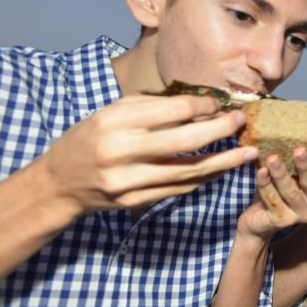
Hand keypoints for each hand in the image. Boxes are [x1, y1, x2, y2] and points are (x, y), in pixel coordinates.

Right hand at [41, 94, 254, 214]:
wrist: (59, 183)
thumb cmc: (90, 138)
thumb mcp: (114, 113)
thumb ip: (154, 108)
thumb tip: (202, 108)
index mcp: (115, 121)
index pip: (172, 110)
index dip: (203, 106)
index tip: (220, 104)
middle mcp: (120, 151)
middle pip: (185, 141)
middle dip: (220, 131)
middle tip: (242, 122)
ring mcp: (128, 181)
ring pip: (188, 171)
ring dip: (223, 162)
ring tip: (247, 153)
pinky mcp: (135, 202)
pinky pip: (179, 189)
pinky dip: (204, 178)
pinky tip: (222, 169)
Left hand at [236, 147, 306, 240]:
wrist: (255, 220)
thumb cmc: (274, 190)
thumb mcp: (286, 173)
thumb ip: (290, 159)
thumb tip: (287, 128)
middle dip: (305, 166)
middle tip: (299, 150)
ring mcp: (299, 214)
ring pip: (291, 192)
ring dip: (281, 174)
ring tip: (273, 159)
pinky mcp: (282, 221)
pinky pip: (273, 200)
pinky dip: (265, 184)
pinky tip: (260, 172)